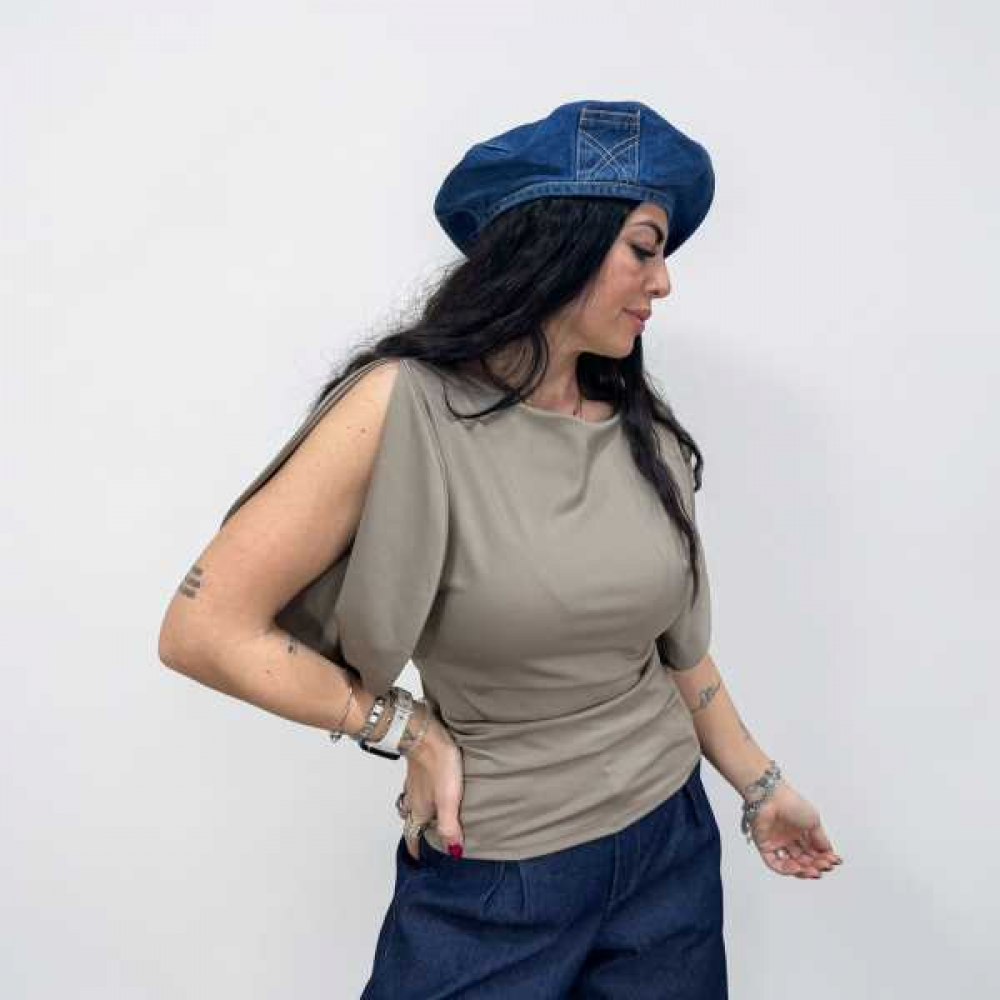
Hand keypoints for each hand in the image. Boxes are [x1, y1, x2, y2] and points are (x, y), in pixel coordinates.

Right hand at [401, 711, 464, 861]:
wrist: (424, 732)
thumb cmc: (437, 764)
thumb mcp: (448, 800)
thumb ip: (450, 826)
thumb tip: (454, 851)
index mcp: (419, 810)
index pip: (412, 836)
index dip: (415, 849)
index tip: (418, 860)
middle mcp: (413, 798)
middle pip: (411, 820)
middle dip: (417, 831)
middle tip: (426, 839)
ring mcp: (415, 782)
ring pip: (412, 803)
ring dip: (420, 811)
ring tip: (433, 815)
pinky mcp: (420, 767)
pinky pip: (418, 787)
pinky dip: (424, 793)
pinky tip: (436, 787)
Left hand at [746, 781, 843, 878]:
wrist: (772, 797)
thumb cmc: (791, 803)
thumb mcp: (814, 822)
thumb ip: (821, 839)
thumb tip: (830, 852)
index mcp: (800, 831)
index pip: (813, 851)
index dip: (823, 858)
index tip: (833, 862)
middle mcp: (788, 838)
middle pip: (803, 860)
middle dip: (816, 865)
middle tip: (825, 866)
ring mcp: (777, 842)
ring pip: (790, 864)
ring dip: (803, 871)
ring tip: (813, 870)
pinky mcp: (765, 846)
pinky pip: (774, 863)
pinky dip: (786, 869)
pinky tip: (797, 868)